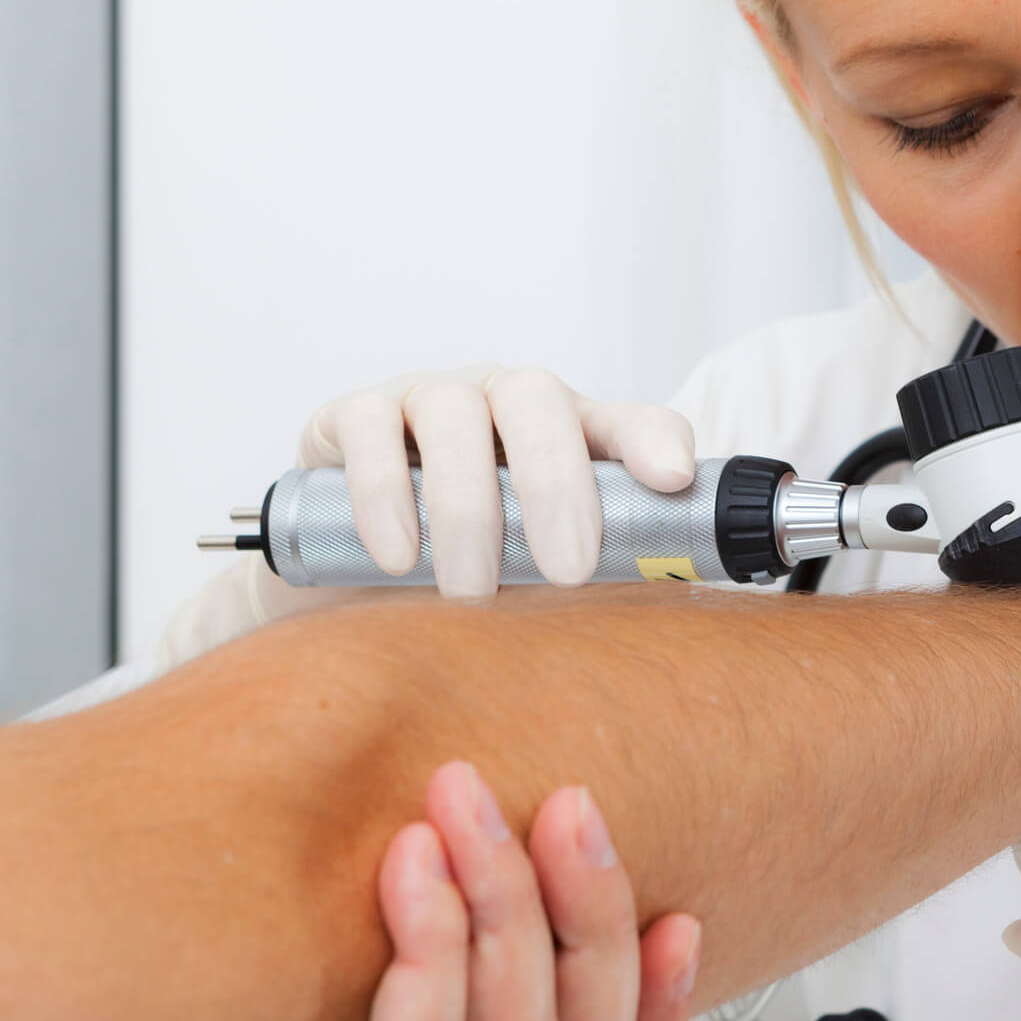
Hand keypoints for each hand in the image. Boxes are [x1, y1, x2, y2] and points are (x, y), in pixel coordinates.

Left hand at [115, 764, 702, 1020]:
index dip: (656, 1003)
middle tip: (567, 805)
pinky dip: (432, 959)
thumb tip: (477, 826)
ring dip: (508, 909)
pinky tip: (412, 872)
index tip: (677, 911)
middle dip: (592, 916)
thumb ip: (420, 945)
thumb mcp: (333, 987)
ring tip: (465, 805)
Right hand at [155, 366, 698, 671]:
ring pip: (452, 416)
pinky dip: (382, 494)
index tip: (671, 482)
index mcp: (568, 430)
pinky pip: (368, 430)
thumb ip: (600, 574)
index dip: (653, 441)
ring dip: (467, 508)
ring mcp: (425, 396)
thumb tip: (657, 623)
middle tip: (567, 572)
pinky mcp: (350, 415)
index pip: (625, 419)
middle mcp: (501, 398)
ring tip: (471, 593)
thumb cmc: (473, 568)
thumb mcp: (542, 572)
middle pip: (538, 402)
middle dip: (557, 485)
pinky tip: (397, 556)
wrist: (351, 582)